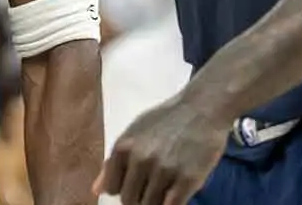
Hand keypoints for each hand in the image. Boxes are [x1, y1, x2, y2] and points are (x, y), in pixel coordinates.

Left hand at [94, 91, 230, 204]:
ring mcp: (164, 170)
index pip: (112, 187)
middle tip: (154, 185)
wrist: (203, 107)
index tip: (136, 183)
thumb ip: (114, 162)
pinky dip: (170, 204)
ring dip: (157, 201)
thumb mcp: (135, 133)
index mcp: (124, 147)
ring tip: (166, 186)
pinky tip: (175, 194)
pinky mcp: (187, 180)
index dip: (123, 188)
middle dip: (140, 197)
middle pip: (130, 200)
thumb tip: (97, 190)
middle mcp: (140, 160)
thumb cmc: (167, 119)